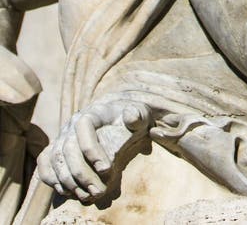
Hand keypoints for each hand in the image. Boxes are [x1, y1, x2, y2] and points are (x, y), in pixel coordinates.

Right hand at [38, 99, 152, 202]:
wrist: (116, 118)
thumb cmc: (130, 119)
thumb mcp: (139, 115)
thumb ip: (137, 116)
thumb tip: (131, 116)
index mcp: (93, 112)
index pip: (84, 125)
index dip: (91, 148)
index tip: (106, 169)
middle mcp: (73, 123)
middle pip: (68, 147)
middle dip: (81, 173)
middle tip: (98, 191)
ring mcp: (62, 136)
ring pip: (55, 158)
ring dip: (68, 181)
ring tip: (86, 195)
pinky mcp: (56, 148)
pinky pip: (45, 163)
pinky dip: (51, 178)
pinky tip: (67, 191)